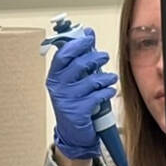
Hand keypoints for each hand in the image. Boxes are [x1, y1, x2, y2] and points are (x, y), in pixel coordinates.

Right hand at [46, 28, 117, 161]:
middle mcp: (58, 87)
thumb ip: (80, 57)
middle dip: (95, 58)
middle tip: (104, 57)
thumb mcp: (73, 80)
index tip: (89, 38)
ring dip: (105, 77)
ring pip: (91, 81)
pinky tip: (110, 92)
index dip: (77, 44)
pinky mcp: (78, 112)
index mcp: (54, 76)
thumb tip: (88, 32)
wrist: (72, 133)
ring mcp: (67, 100)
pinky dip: (106, 92)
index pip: (63, 54)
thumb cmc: (74, 102)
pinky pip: (97, 96)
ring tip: (111, 78)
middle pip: (79, 65)